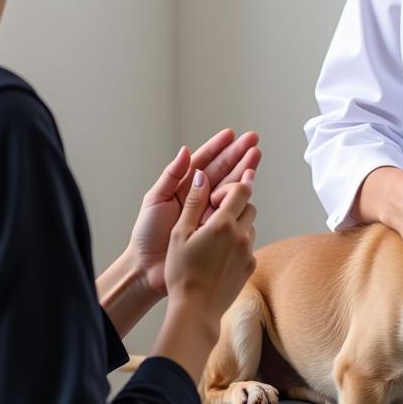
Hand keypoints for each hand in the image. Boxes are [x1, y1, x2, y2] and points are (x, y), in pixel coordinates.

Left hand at [129, 128, 260, 296]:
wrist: (148, 268)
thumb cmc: (146, 234)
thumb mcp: (155, 200)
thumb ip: (171, 175)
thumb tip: (185, 150)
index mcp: (184, 186)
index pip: (203, 161)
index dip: (218, 147)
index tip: (232, 134)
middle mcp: (199, 195)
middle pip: (222, 170)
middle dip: (238, 154)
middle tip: (253, 141)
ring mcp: (209, 211)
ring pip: (230, 185)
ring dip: (244, 170)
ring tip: (256, 156)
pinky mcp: (217, 227)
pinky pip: (232, 208)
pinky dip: (242, 195)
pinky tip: (251, 183)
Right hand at [165, 168, 256, 331]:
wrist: (195, 311)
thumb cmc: (182, 273)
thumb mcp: (180, 234)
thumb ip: (194, 202)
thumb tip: (202, 176)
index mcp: (223, 223)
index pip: (242, 189)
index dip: (234, 184)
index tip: (223, 189)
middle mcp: (241, 235)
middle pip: (249, 205)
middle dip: (236, 202)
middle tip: (217, 210)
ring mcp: (248, 252)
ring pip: (250, 225)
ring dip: (238, 222)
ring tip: (217, 234)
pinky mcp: (250, 267)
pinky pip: (249, 245)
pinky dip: (239, 242)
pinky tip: (221, 253)